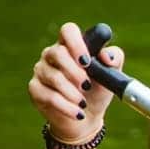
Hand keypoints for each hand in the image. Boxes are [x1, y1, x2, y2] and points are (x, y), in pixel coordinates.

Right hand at [27, 22, 120, 142]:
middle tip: (86, 85)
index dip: (76, 43)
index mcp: (71, 45)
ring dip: (72, 92)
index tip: (87, 61)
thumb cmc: (97, 90)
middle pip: (58, 53)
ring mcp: (41, 70)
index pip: (68, 31)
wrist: (87, 117)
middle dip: (75, 72)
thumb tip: (106, 55)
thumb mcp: (111, 75)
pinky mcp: (35, 89)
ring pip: (53, 76)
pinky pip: (48, 95)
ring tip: (83, 103)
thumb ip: (114, 59)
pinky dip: (66, 106)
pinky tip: (77, 113)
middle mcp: (52, 54)